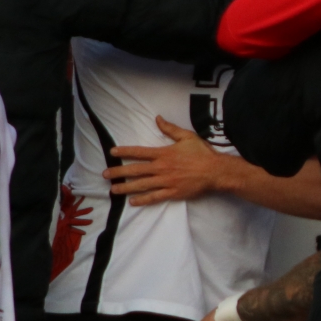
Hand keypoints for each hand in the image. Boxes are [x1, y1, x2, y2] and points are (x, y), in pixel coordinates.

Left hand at [104, 115, 231, 205]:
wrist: (215, 171)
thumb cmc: (202, 153)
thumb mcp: (187, 136)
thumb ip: (170, 129)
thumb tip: (157, 118)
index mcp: (163, 153)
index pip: (139, 152)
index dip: (124, 152)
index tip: (112, 153)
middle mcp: (161, 168)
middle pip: (135, 170)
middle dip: (118, 172)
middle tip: (105, 175)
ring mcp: (166, 181)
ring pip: (141, 185)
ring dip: (126, 187)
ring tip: (114, 190)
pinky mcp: (172, 192)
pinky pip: (154, 197)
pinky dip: (143, 200)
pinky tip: (132, 202)